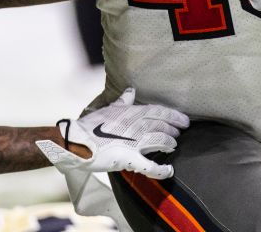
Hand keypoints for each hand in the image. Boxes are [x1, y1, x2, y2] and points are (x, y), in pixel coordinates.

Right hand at [36, 88, 187, 178]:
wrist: (76, 142)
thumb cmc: (90, 126)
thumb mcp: (107, 109)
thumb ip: (122, 102)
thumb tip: (131, 90)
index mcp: (130, 112)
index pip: (158, 111)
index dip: (173, 116)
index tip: (184, 120)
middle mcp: (135, 125)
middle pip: (161, 125)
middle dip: (173, 129)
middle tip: (180, 133)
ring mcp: (133, 142)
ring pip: (160, 141)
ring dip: (169, 143)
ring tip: (174, 146)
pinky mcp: (129, 159)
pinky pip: (150, 166)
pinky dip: (162, 169)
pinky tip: (170, 170)